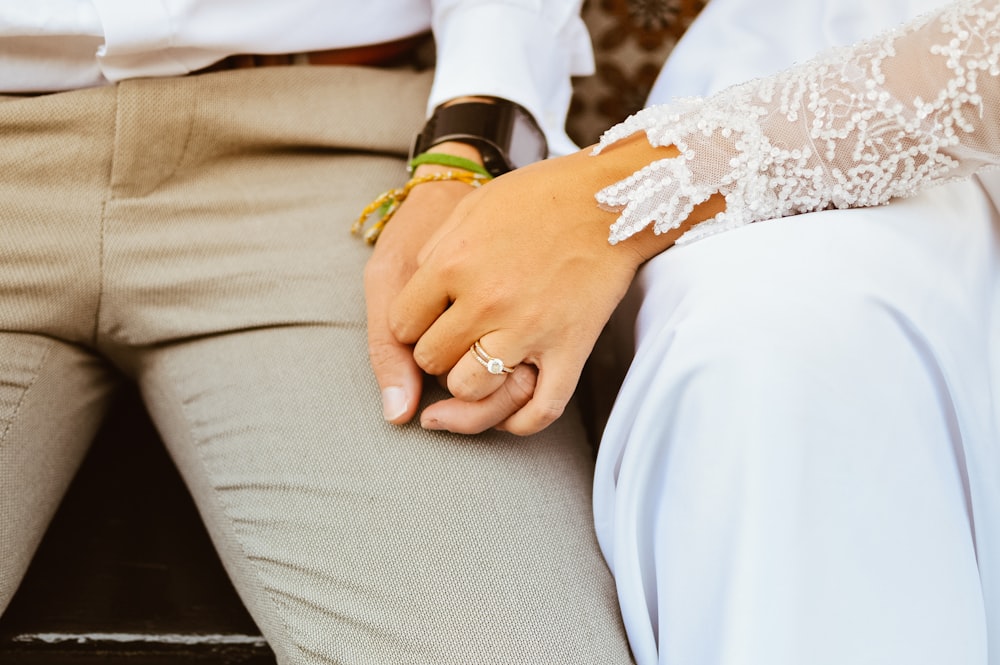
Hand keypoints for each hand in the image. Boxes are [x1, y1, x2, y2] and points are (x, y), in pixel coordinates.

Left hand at [389, 136, 719, 434]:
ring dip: (468, 383)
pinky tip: (508, 411)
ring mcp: (529, 330)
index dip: (410, 326)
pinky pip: (538, 409)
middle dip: (437, 353)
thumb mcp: (471, 209)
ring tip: (479, 362)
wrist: (609, 196)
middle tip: (455, 337)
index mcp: (452, 264)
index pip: (401, 326)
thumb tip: (415, 299)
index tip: (427, 320)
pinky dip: (518, 421)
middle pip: (431, 361)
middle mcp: (485, 302)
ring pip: (470, 389)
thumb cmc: (538, 197)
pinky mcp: (569, 349)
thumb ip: (434, 254)